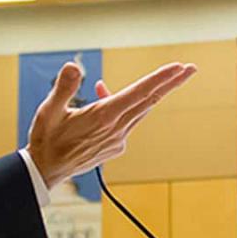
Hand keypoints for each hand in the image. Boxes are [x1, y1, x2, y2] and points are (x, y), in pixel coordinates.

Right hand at [26, 60, 195, 188]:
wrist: (46, 170)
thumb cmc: (46, 140)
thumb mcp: (50, 110)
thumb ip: (64, 87)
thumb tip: (74, 66)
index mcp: (104, 117)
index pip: (139, 93)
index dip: (160, 79)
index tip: (179, 68)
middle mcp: (116, 128)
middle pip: (149, 100)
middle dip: (170, 83)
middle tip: (190, 68)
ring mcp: (118, 139)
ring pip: (140, 110)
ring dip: (151, 93)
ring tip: (162, 77)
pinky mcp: (115, 146)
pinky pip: (126, 121)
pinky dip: (123, 105)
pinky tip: (104, 95)